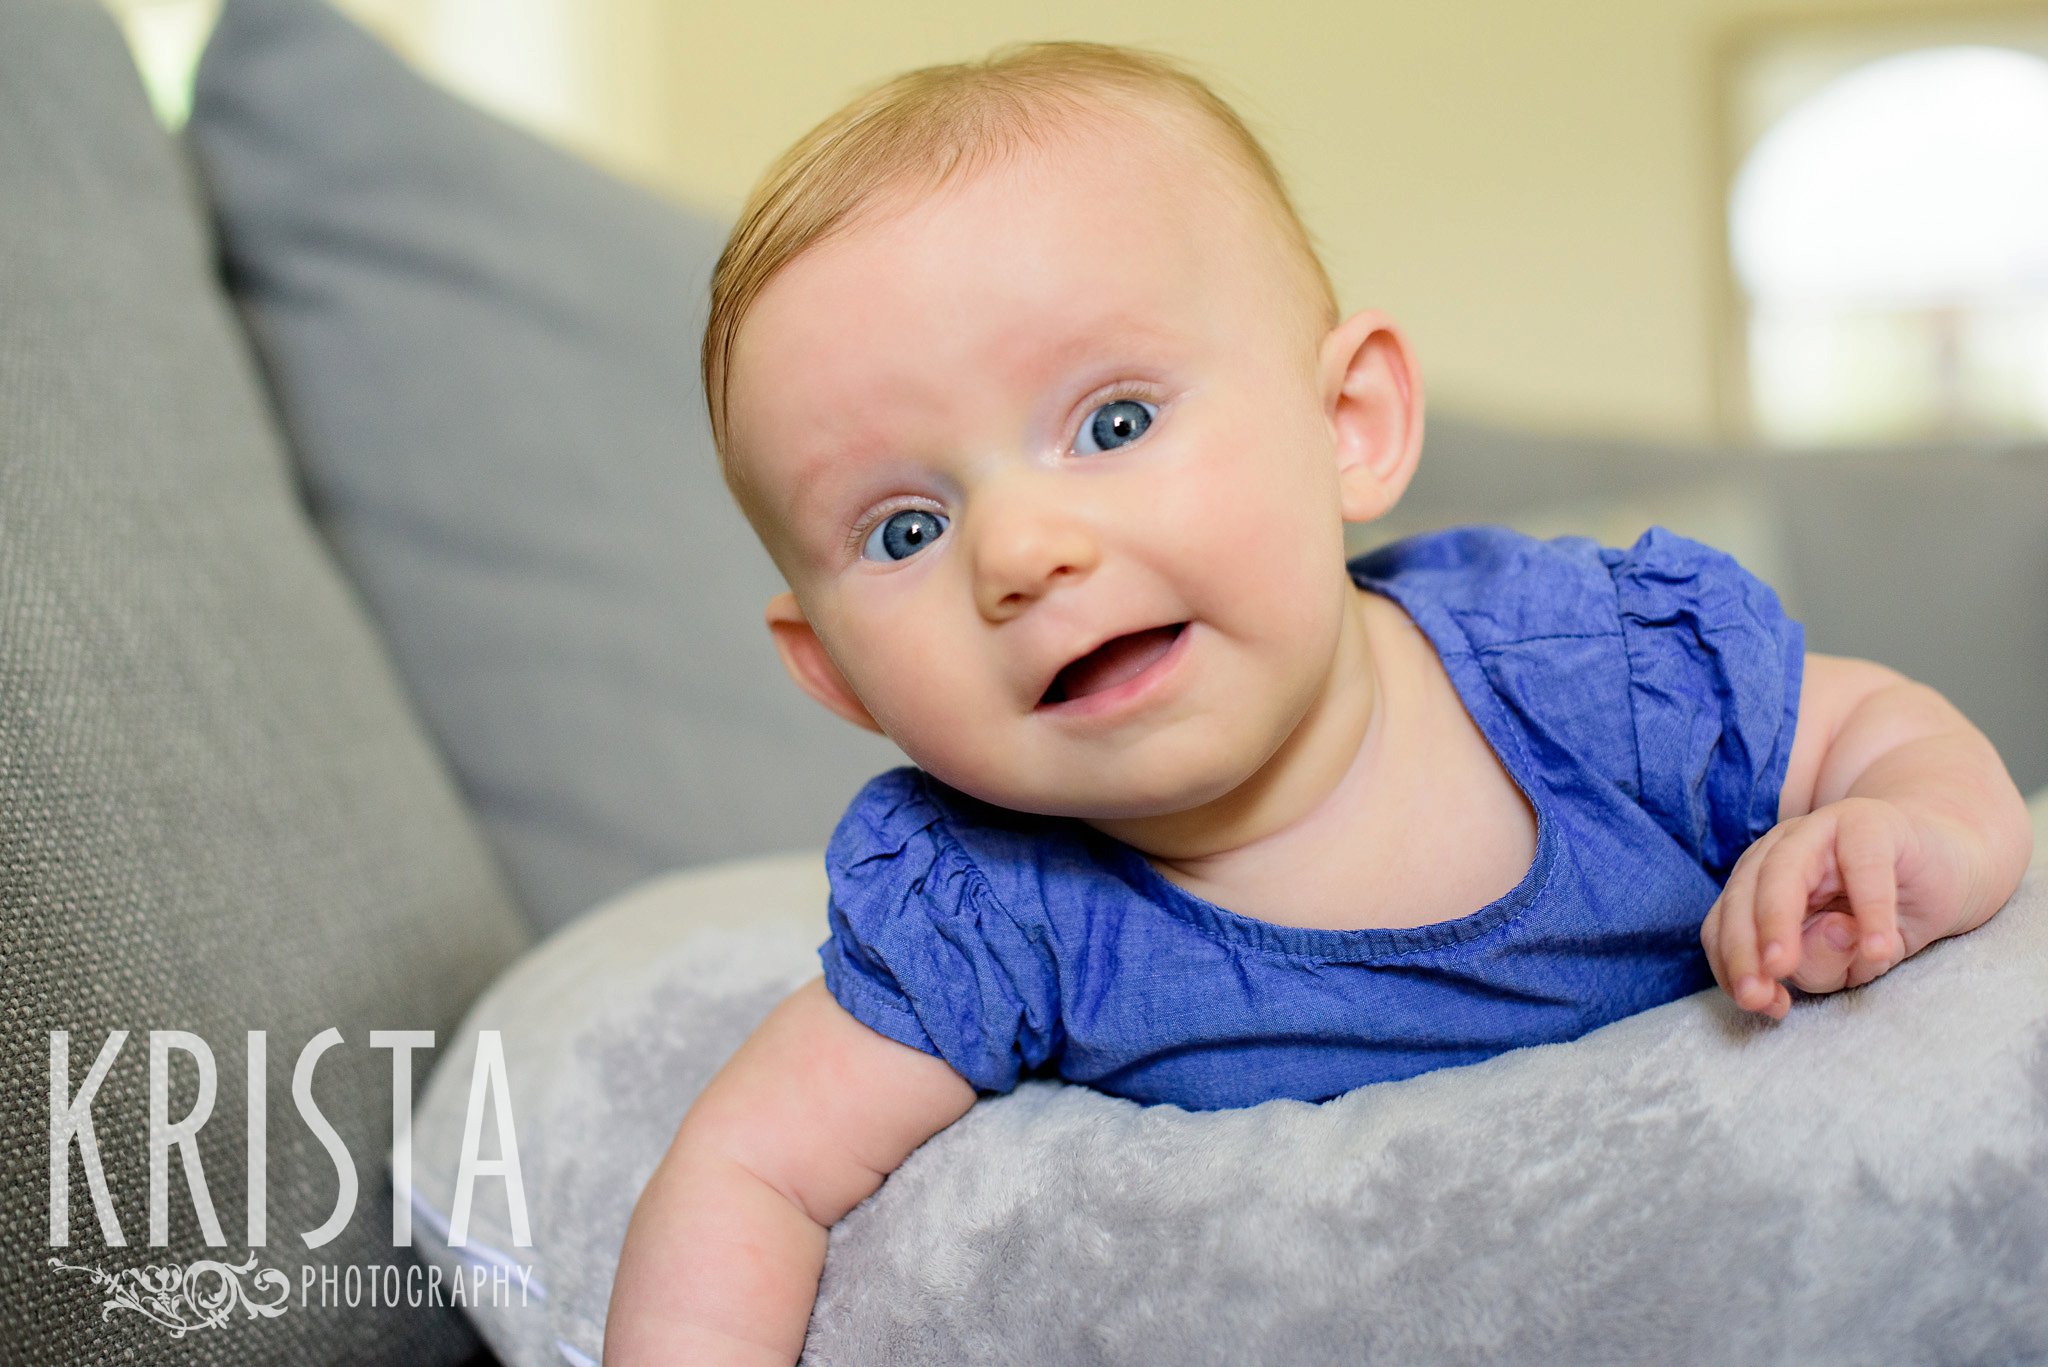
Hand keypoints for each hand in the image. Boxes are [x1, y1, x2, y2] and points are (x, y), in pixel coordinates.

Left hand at [1699, 796, 1973, 1019]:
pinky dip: (1869, 911)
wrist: (1949, 866)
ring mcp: (1820, 831)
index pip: (1726, 924)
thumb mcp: (1848, 957)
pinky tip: (1876, 949)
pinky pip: (1864, 866)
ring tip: (1785, 968)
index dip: (1732, 965)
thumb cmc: (1887, 917)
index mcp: (1760, 882)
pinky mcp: (1873, 824)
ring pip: (1784, 873)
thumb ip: (1822, 962)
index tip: (1756, 1004)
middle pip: (1743, 897)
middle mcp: (1779, 852)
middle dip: (1741, 949)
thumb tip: (1811, 948)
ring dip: (1779, 922)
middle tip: (1753, 994)